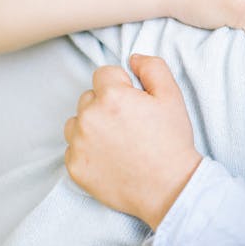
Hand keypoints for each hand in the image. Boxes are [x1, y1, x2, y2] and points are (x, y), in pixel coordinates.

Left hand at [64, 54, 201, 229]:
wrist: (168, 187)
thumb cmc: (171, 141)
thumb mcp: (172, 96)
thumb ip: (153, 67)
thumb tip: (133, 58)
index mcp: (112, 96)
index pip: (104, 74)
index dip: (123, 85)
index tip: (136, 102)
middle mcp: (89, 117)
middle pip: (88, 97)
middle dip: (106, 104)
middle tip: (130, 124)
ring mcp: (78, 144)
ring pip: (76, 121)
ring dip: (92, 125)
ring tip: (118, 141)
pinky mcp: (74, 167)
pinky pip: (73, 148)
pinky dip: (87, 150)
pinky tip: (110, 157)